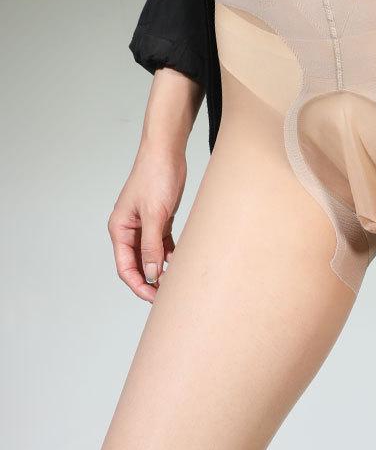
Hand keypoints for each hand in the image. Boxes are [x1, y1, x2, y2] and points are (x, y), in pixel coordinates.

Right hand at [107, 142, 186, 301]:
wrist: (167, 152)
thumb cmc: (156, 177)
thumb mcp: (155, 215)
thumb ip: (152, 246)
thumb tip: (152, 273)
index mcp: (120, 229)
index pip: (125, 266)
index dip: (139, 284)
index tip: (154, 297)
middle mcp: (129, 229)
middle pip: (137, 264)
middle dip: (150, 280)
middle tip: (167, 295)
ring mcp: (145, 225)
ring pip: (150, 255)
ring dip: (161, 269)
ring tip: (176, 281)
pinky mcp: (159, 219)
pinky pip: (162, 244)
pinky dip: (170, 254)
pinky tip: (180, 263)